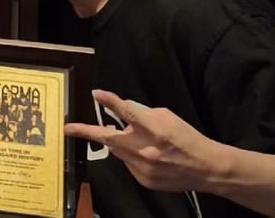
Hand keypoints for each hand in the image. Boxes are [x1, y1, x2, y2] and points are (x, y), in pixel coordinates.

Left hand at [63, 89, 218, 192]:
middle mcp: (146, 150)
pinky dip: (131, 156)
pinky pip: (128, 164)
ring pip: (118, 151)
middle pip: (110, 139)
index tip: (96, 93)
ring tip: (137, 141)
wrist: (206, 168)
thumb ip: (142, 114)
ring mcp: (143, 168)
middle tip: (68, 128)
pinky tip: (147, 156)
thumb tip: (123, 112)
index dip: (111, 102)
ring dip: (119, 143)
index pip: (128, 112)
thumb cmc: (186, 137)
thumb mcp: (167, 116)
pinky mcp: (144, 180)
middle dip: (87, 132)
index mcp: (154, 130)